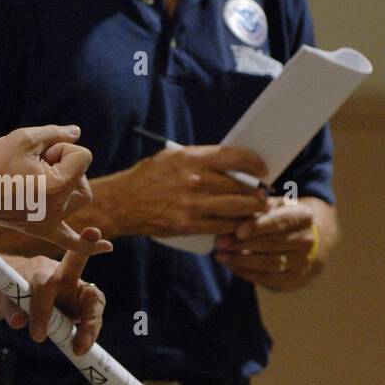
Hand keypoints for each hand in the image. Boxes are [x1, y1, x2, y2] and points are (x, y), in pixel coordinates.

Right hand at [0, 125, 112, 253]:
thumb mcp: (23, 138)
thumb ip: (56, 134)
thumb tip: (77, 133)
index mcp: (58, 186)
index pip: (83, 157)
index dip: (62, 149)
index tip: (37, 154)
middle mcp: (58, 208)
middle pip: (83, 178)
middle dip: (65, 164)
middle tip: (33, 163)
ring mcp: (51, 222)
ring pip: (79, 199)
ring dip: (67, 184)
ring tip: (38, 178)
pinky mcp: (41, 230)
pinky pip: (71, 242)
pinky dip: (88, 244)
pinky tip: (106, 247)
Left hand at [0, 228, 107, 355]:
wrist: (19, 290)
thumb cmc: (9, 291)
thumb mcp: (1, 298)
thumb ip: (8, 307)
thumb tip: (18, 321)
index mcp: (38, 271)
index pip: (43, 286)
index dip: (42, 309)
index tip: (37, 335)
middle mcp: (61, 274)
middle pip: (76, 263)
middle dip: (86, 246)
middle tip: (94, 233)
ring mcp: (76, 288)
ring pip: (93, 297)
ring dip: (92, 320)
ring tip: (83, 344)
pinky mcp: (85, 303)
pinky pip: (93, 316)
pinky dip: (91, 331)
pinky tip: (83, 347)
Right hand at [112, 144, 270, 236]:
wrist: (121, 203)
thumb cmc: (148, 178)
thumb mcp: (172, 158)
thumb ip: (200, 160)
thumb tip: (232, 164)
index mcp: (191, 158)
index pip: (236, 157)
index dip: (255, 163)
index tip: (263, 169)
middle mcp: (194, 180)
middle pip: (241, 186)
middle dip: (257, 192)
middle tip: (263, 194)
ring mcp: (192, 204)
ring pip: (236, 208)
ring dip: (251, 210)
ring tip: (255, 209)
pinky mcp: (187, 225)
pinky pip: (221, 226)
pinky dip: (233, 226)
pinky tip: (237, 224)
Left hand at [213, 197, 317, 289]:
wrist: (301, 240)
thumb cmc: (280, 217)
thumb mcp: (274, 205)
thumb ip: (257, 207)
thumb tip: (237, 211)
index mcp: (304, 216)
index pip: (280, 222)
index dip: (258, 227)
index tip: (238, 231)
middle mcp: (307, 240)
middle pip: (271, 244)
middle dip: (242, 244)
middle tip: (219, 243)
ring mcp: (302, 261)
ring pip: (268, 263)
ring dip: (241, 260)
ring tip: (220, 255)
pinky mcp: (292, 278)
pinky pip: (266, 278)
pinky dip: (245, 272)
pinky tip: (231, 264)